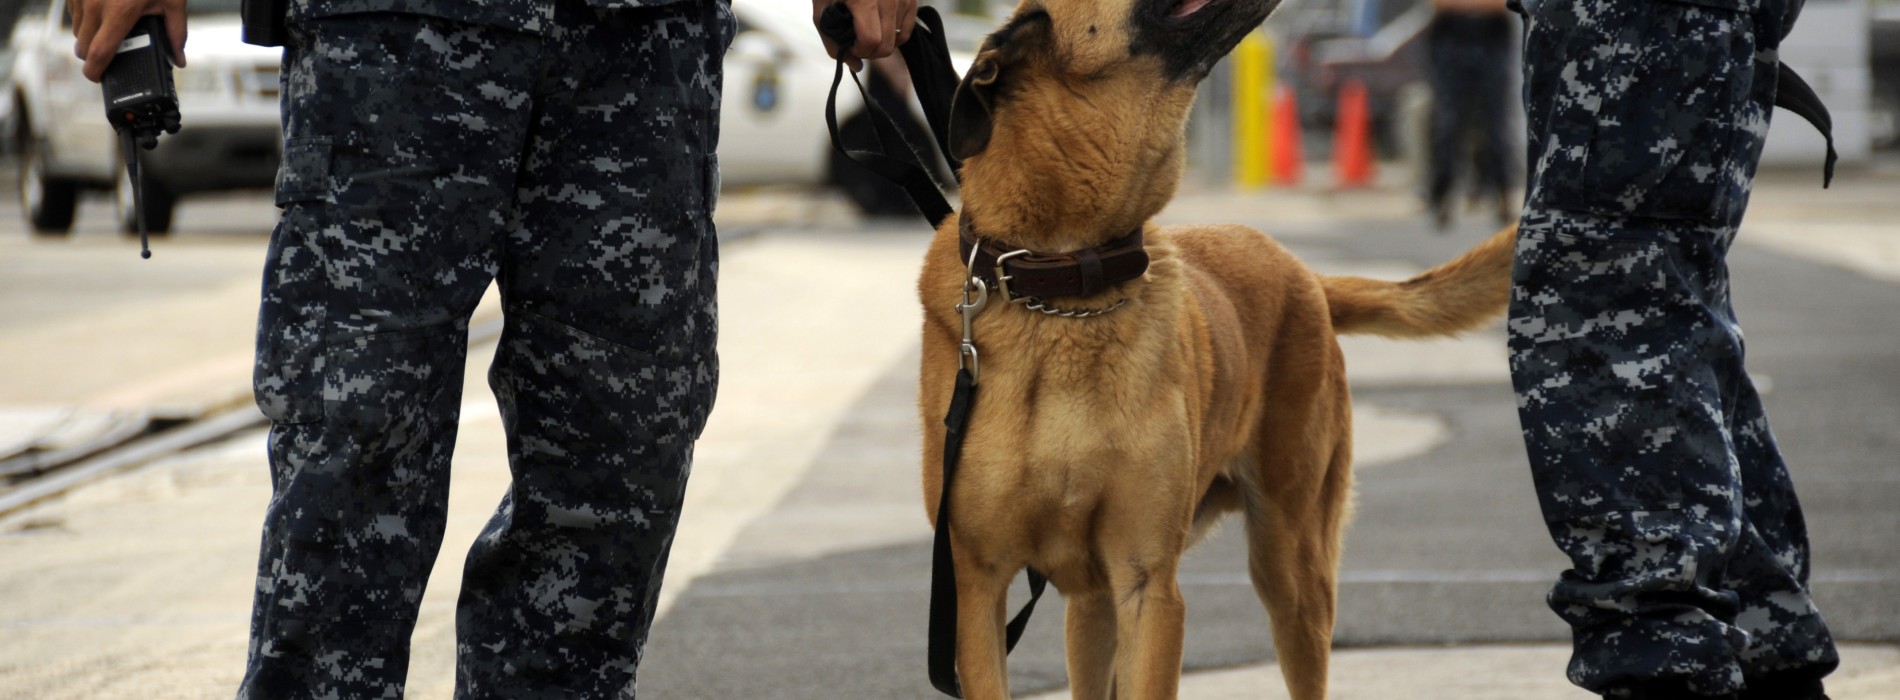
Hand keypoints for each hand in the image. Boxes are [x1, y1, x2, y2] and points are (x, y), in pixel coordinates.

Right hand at [71, 0, 187, 82]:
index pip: (100, 52)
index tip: (98, 78)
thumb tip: (179, 59)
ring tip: (110, 30)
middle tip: (111, 55)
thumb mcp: (172, 3)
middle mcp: (96, 5)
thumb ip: (176, 34)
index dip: (96, 71)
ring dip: (90, 36)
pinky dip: (85, 17)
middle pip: (84, 46)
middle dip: (95, 55)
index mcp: (120, 12)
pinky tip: (102, 13)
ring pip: (76, 29)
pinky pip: (73, 11)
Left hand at [812, 0, 917, 70]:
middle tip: (858, 42)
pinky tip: (881, 27)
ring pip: (899, 39)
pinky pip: (908, 29)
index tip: (850, 45)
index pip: (871, 40)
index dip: (860, 50)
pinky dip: (895, 34)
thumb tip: (856, 66)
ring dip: (882, 43)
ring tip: (868, 31)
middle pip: (887, 44)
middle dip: (870, 51)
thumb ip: (833, 42)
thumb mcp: (822, 10)